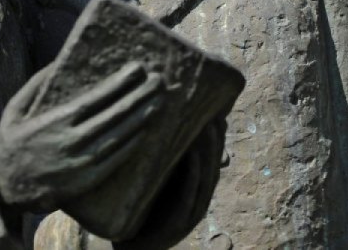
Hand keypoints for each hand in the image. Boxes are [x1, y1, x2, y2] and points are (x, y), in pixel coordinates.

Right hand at [0, 62, 163, 213]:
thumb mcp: (14, 110)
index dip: (118, 83)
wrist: (8, 188)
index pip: (96, 99)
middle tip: (158, 81)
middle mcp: (72, 141)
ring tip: (158, 102)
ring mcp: (82, 162)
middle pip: (113, 116)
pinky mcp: (87, 180)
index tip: (136, 68)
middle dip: (138, 96)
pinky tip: (145, 131)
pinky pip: (115, 160)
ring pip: (119, 137)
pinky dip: (132, 145)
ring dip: (141, 118)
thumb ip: (35, 85)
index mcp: (56, 121)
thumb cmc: (12, 144)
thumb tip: (57, 62)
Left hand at [116, 116, 226, 249]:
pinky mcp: (177, 226)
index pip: (210, 159)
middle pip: (212, 165)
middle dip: (215, 140)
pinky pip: (189, 196)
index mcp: (194, 190)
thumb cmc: (143, 211)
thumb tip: (166, 127)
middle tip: (215, 112)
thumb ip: (167, 161)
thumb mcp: (156, 182)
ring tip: (208, 126)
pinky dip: (193, 174)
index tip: (216, 111)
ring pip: (205, 178)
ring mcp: (189, 214)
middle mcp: (196, 200)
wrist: (132, 248)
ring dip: (209, 152)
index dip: (215, 137)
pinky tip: (193, 155)